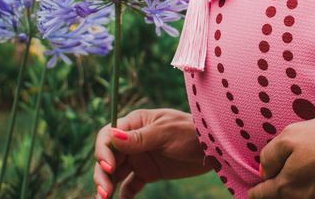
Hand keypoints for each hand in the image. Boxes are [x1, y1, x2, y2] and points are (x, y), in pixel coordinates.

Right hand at [94, 108, 211, 198]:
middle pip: (108, 157)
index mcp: (134, 123)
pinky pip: (130, 185)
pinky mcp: (148, 172)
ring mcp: (140, 157)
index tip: (108, 167)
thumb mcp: (166, 132)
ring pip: (115, 173)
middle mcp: (133, 140)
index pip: (108, 136)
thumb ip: (140, 138)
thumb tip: (112, 136)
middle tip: (104, 193)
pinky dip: (124, 195)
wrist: (213, 147)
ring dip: (107, 186)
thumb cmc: (191, 131)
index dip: (103, 151)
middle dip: (102, 174)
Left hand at [248, 114, 314, 198]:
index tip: (256, 188)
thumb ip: (270, 155)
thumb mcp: (291, 136)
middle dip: (278, 193)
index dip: (257, 189)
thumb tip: (264, 171)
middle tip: (277, 184)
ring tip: (306, 177)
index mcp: (287, 189)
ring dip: (301, 192)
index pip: (262, 196)